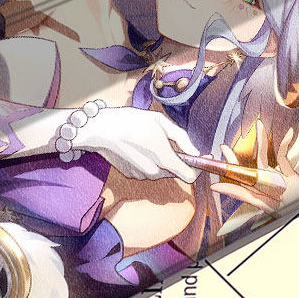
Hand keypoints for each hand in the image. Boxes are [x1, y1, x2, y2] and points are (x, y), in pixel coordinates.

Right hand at [72, 106, 199, 182]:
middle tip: (165, 140)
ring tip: (147, 140)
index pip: (190, 176)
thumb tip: (196, 152)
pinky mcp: (130, 175)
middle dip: (174, 159)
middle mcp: (154, 172)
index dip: (196, 167)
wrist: (101, 129)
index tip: (197, 157)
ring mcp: (141, 175)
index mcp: (165, 159)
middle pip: (174, 172)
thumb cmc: (132, 122)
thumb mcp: (161, 122)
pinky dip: (145, 161)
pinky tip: (136, 146)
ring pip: (159, 171)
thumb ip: (182, 139)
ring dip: (159, 160)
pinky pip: (145, 170)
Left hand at [211, 120, 298, 213]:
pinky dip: (286, 145)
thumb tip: (217, 186)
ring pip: (264, 157)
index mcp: (258, 193)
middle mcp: (265, 186)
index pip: (237, 182)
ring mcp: (277, 179)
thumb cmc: (291, 208)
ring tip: (259, 125)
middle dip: (235, 157)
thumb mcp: (266, 205)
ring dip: (261, 141)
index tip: (212, 166)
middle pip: (246, 169)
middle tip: (223, 146)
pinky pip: (284, 157)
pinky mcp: (291, 175)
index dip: (225, 174)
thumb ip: (243, 196)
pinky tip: (288, 134)